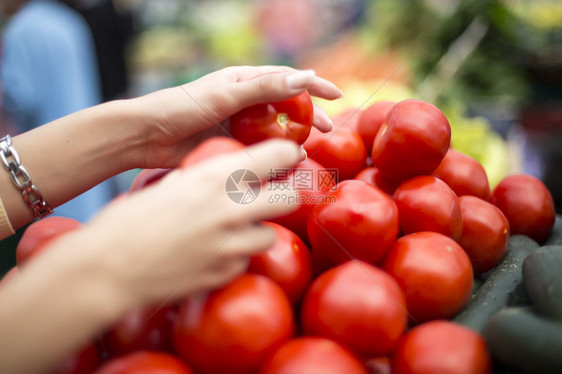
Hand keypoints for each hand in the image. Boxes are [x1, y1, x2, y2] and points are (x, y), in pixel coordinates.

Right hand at [79, 139, 301, 306]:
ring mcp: (229, 246)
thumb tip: (220, 174)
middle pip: (288, 199)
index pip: (276, 156)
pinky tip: (212, 254)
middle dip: (283, 197)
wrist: (107, 268)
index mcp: (213, 178)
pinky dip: (235, 258)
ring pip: (269, 235)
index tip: (289, 158)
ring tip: (234, 231)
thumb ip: (202, 179)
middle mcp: (230, 210)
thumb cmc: (128, 222)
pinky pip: (244, 262)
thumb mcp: (169, 185)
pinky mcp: (223, 274)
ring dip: (256, 232)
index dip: (287, 156)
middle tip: (271, 197)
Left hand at [133, 66, 341, 168]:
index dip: (313, 85)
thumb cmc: (183, 107)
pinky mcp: (230, 144)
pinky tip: (283, 164)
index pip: (286, 78)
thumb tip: (304, 78)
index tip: (336, 94)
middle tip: (327, 129)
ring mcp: (238, 124)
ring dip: (292, 138)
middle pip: (286, 106)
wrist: (149, 135)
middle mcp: (244, 101)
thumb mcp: (227, 95)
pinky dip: (273, 155)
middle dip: (309, 116)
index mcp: (243, 80)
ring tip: (308, 149)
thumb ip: (264, 88)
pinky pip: (259, 149)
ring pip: (274, 130)